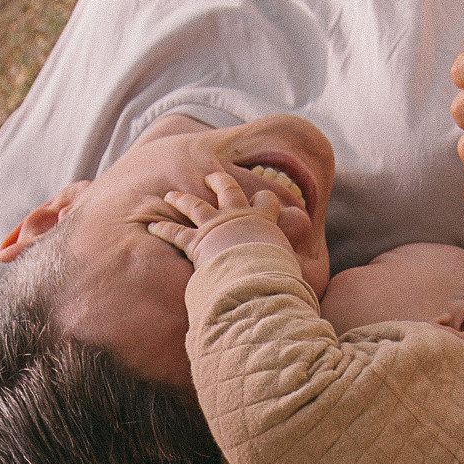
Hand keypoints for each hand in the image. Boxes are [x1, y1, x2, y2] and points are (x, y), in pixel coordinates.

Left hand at [147, 172, 293, 267]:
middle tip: (212, 175)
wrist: (254, 275)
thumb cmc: (276, 275)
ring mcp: (214, 225)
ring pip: (195, 205)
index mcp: (264, 220)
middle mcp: (238, 215)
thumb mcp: (293, 268)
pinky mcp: (196, 241)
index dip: (266, 199)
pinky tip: (152, 227)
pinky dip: (163, 230)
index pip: (267, 201)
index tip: (264, 199)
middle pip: (228, 190)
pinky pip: (176, 233)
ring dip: (182, 199)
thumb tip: (311, 288)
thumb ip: (299, 271)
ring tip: (171, 195)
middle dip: (219, 181)